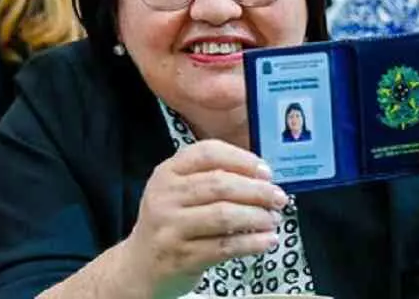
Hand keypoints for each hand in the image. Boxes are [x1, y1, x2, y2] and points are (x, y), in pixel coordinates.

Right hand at [121, 140, 287, 297]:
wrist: (141, 265)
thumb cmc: (168, 223)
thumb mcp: (175, 192)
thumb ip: (207, 178)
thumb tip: (259, 176)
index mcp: (166, 173)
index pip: (206, 153)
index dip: (241, 160)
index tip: (265, 171)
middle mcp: (165, 197)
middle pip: (219, 185)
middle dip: (257, 190)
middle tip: (278, 198)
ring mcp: (172, 227)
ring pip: (224, 215)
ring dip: (257, 217)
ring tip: (273, 219)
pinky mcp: (183, 256)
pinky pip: (226, 246)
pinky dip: (253, 243)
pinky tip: (268, 240)